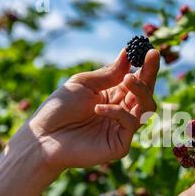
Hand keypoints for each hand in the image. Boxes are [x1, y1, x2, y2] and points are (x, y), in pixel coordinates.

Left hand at [28, 49, 158, 170]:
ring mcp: (122, 129)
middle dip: (150, 74)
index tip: (151, 51)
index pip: (136, 81)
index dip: (146, 67)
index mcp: (113, 96)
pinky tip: (98, 109)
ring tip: (128, 79)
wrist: (43, 137)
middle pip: (146, 93)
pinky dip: (117, 112)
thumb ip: (109, 73)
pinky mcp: (120, 144)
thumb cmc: (59, 109)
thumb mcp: (84, 84)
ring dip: (141, 90)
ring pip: (147, 108)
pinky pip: (131, 124)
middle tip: (151, 56)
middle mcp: (122, 112)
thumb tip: (128, 53)